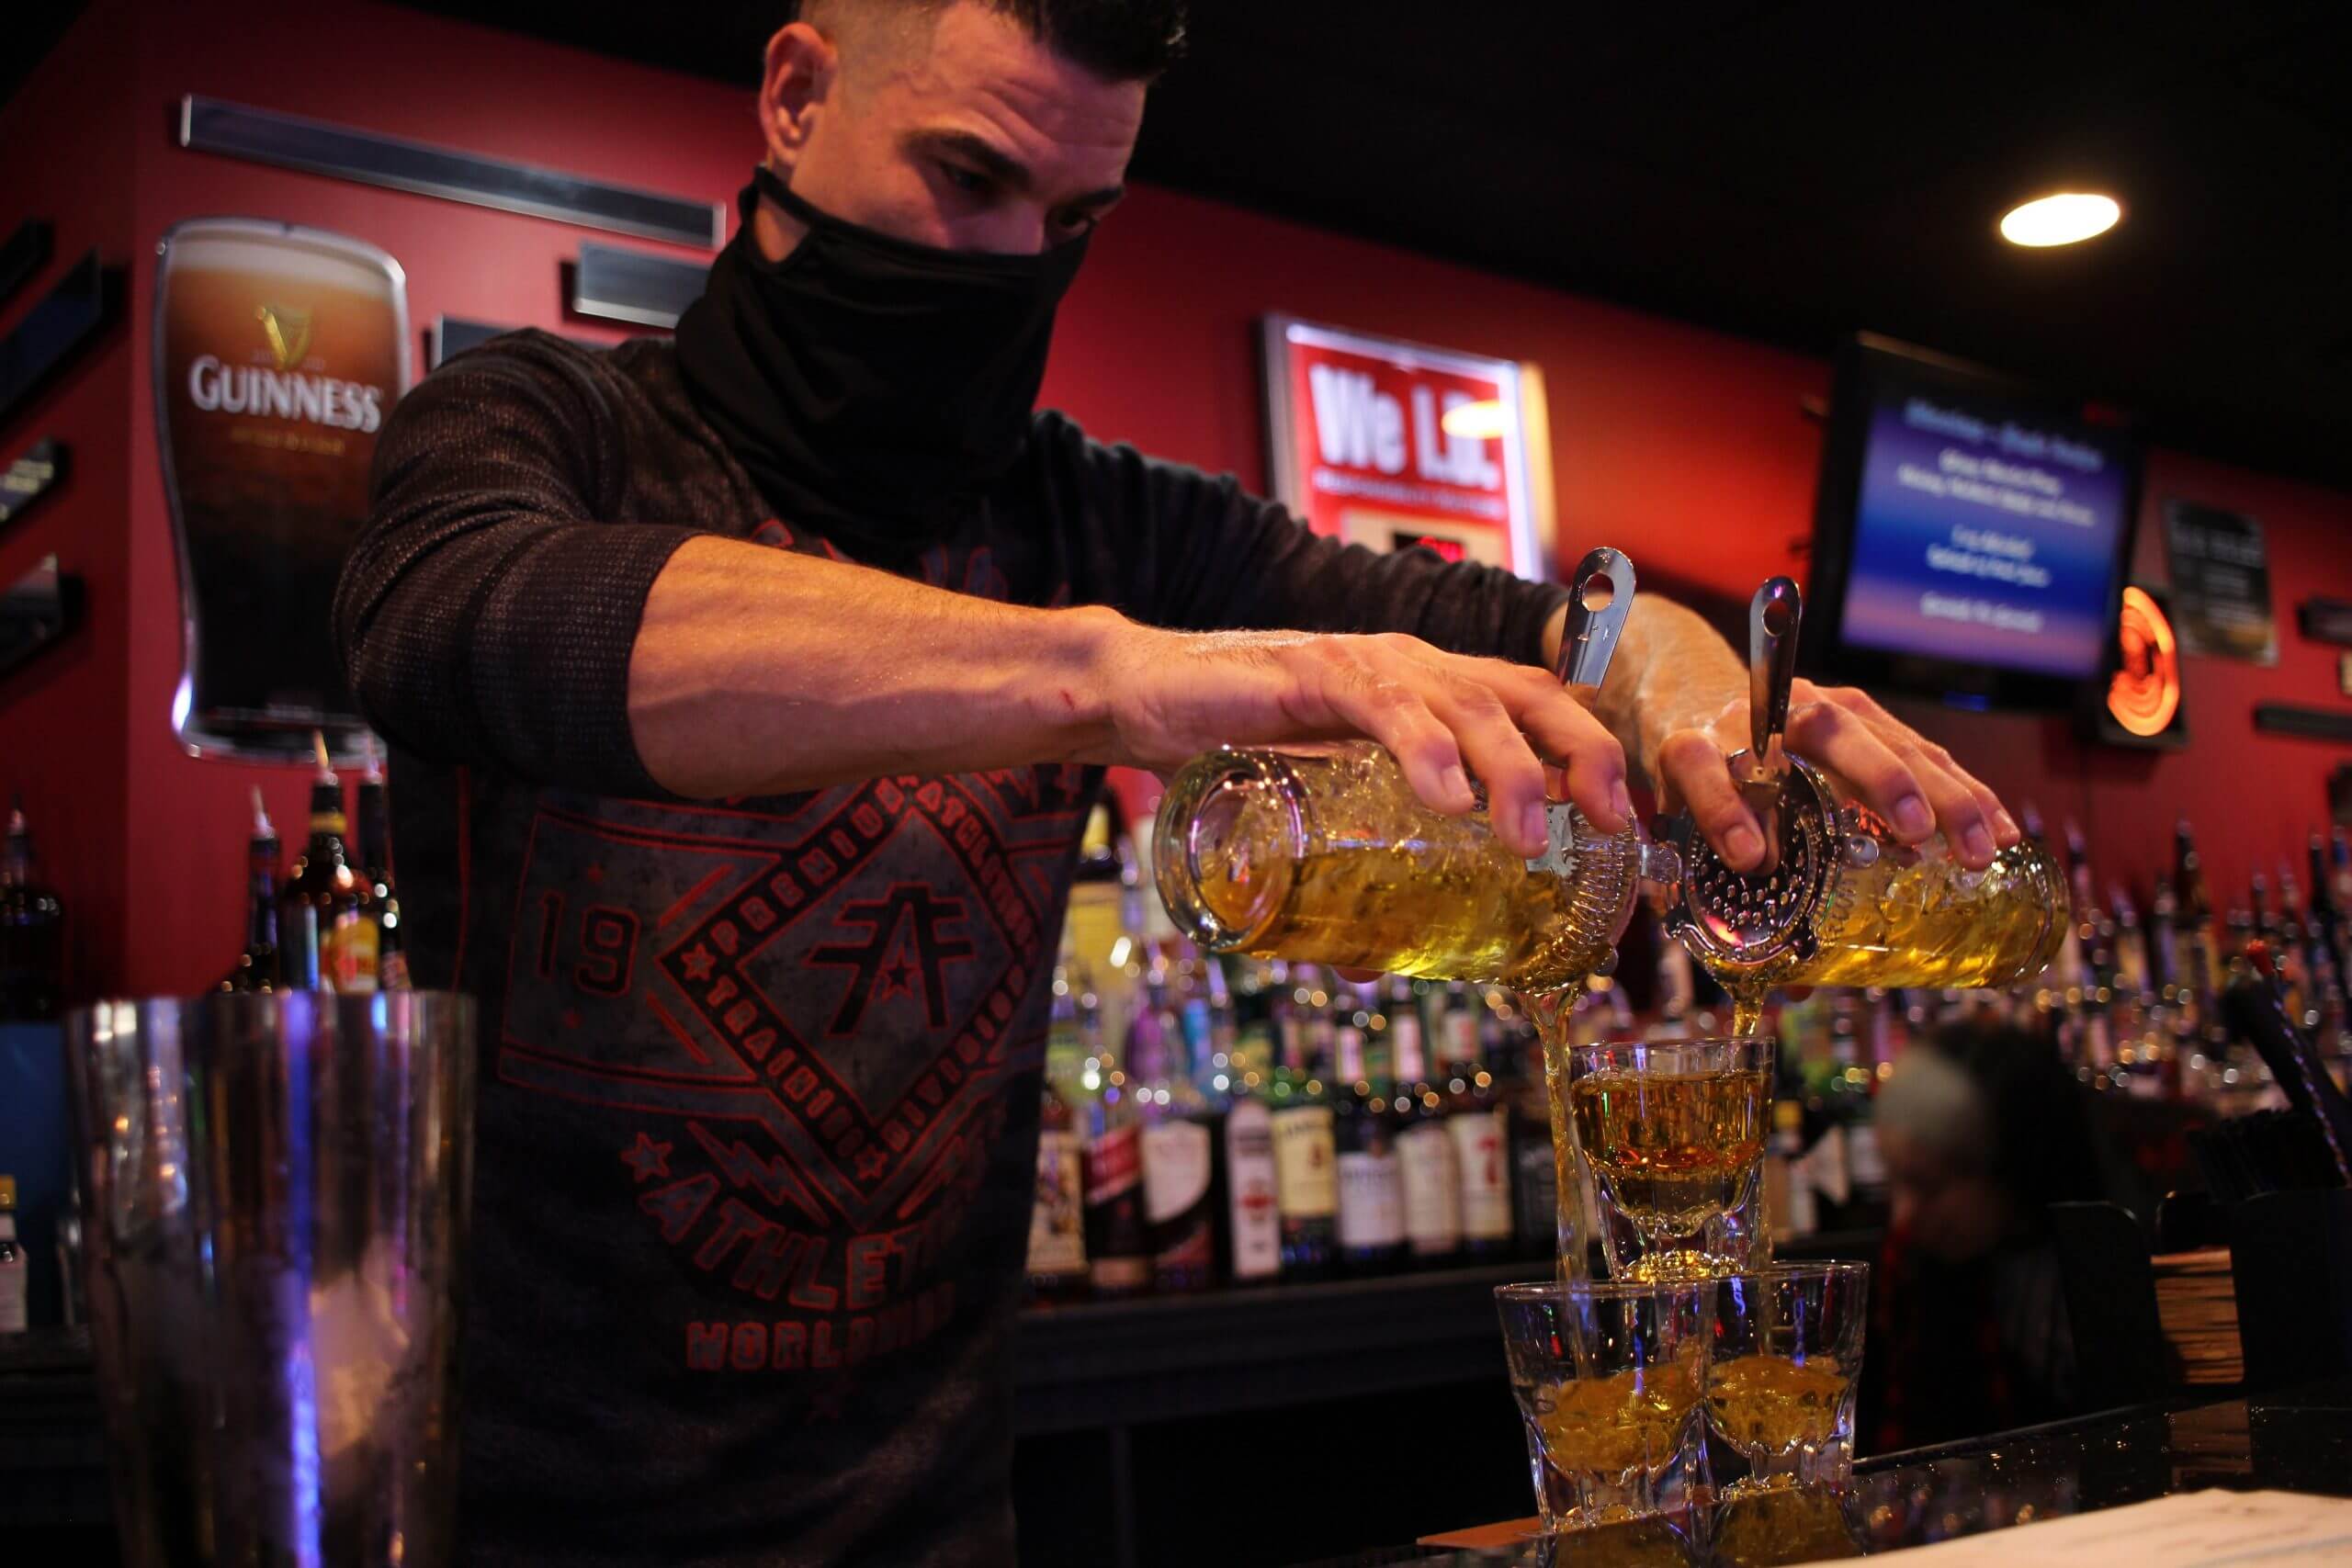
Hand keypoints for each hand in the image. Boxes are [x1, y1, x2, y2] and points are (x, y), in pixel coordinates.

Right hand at [1090, 618, 1632, 858]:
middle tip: (1614, 824)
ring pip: (1472, 705)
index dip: (1594, 756)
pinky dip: (1425, 750)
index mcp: (1433, 690)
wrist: (1147, 693)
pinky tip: (1446, 797)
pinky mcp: (1317, 673)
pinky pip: (1389, 706)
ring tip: (1524, 833)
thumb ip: (1347, 873)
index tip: (1630, 822)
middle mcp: (1418, 667)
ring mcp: (1372, 665)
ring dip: (1511, 769)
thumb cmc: (1236, 743)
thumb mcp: (1315, 807)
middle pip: (1534, 697)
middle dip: (1587, 757)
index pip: (1538, 707)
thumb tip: (1371, 966)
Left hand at [1656, 680, 2020, 871]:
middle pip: (1825, 732)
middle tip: (1916, 835)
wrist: (1701, 702)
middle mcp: (1763, 713)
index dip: (1721, 809)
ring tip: (1978, 850)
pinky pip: (1921, 749)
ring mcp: (1821, 707)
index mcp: (1697, 742)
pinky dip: (1965, 790)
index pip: (1699, 765)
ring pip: (1887, 738)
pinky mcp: (1864, 715)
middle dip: (1877, 781)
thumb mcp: (1684, 827)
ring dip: (1942, 793)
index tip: (1747, 859)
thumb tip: (1774, 978)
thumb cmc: (1698, 783)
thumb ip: (1712, 891)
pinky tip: (2000, 831)